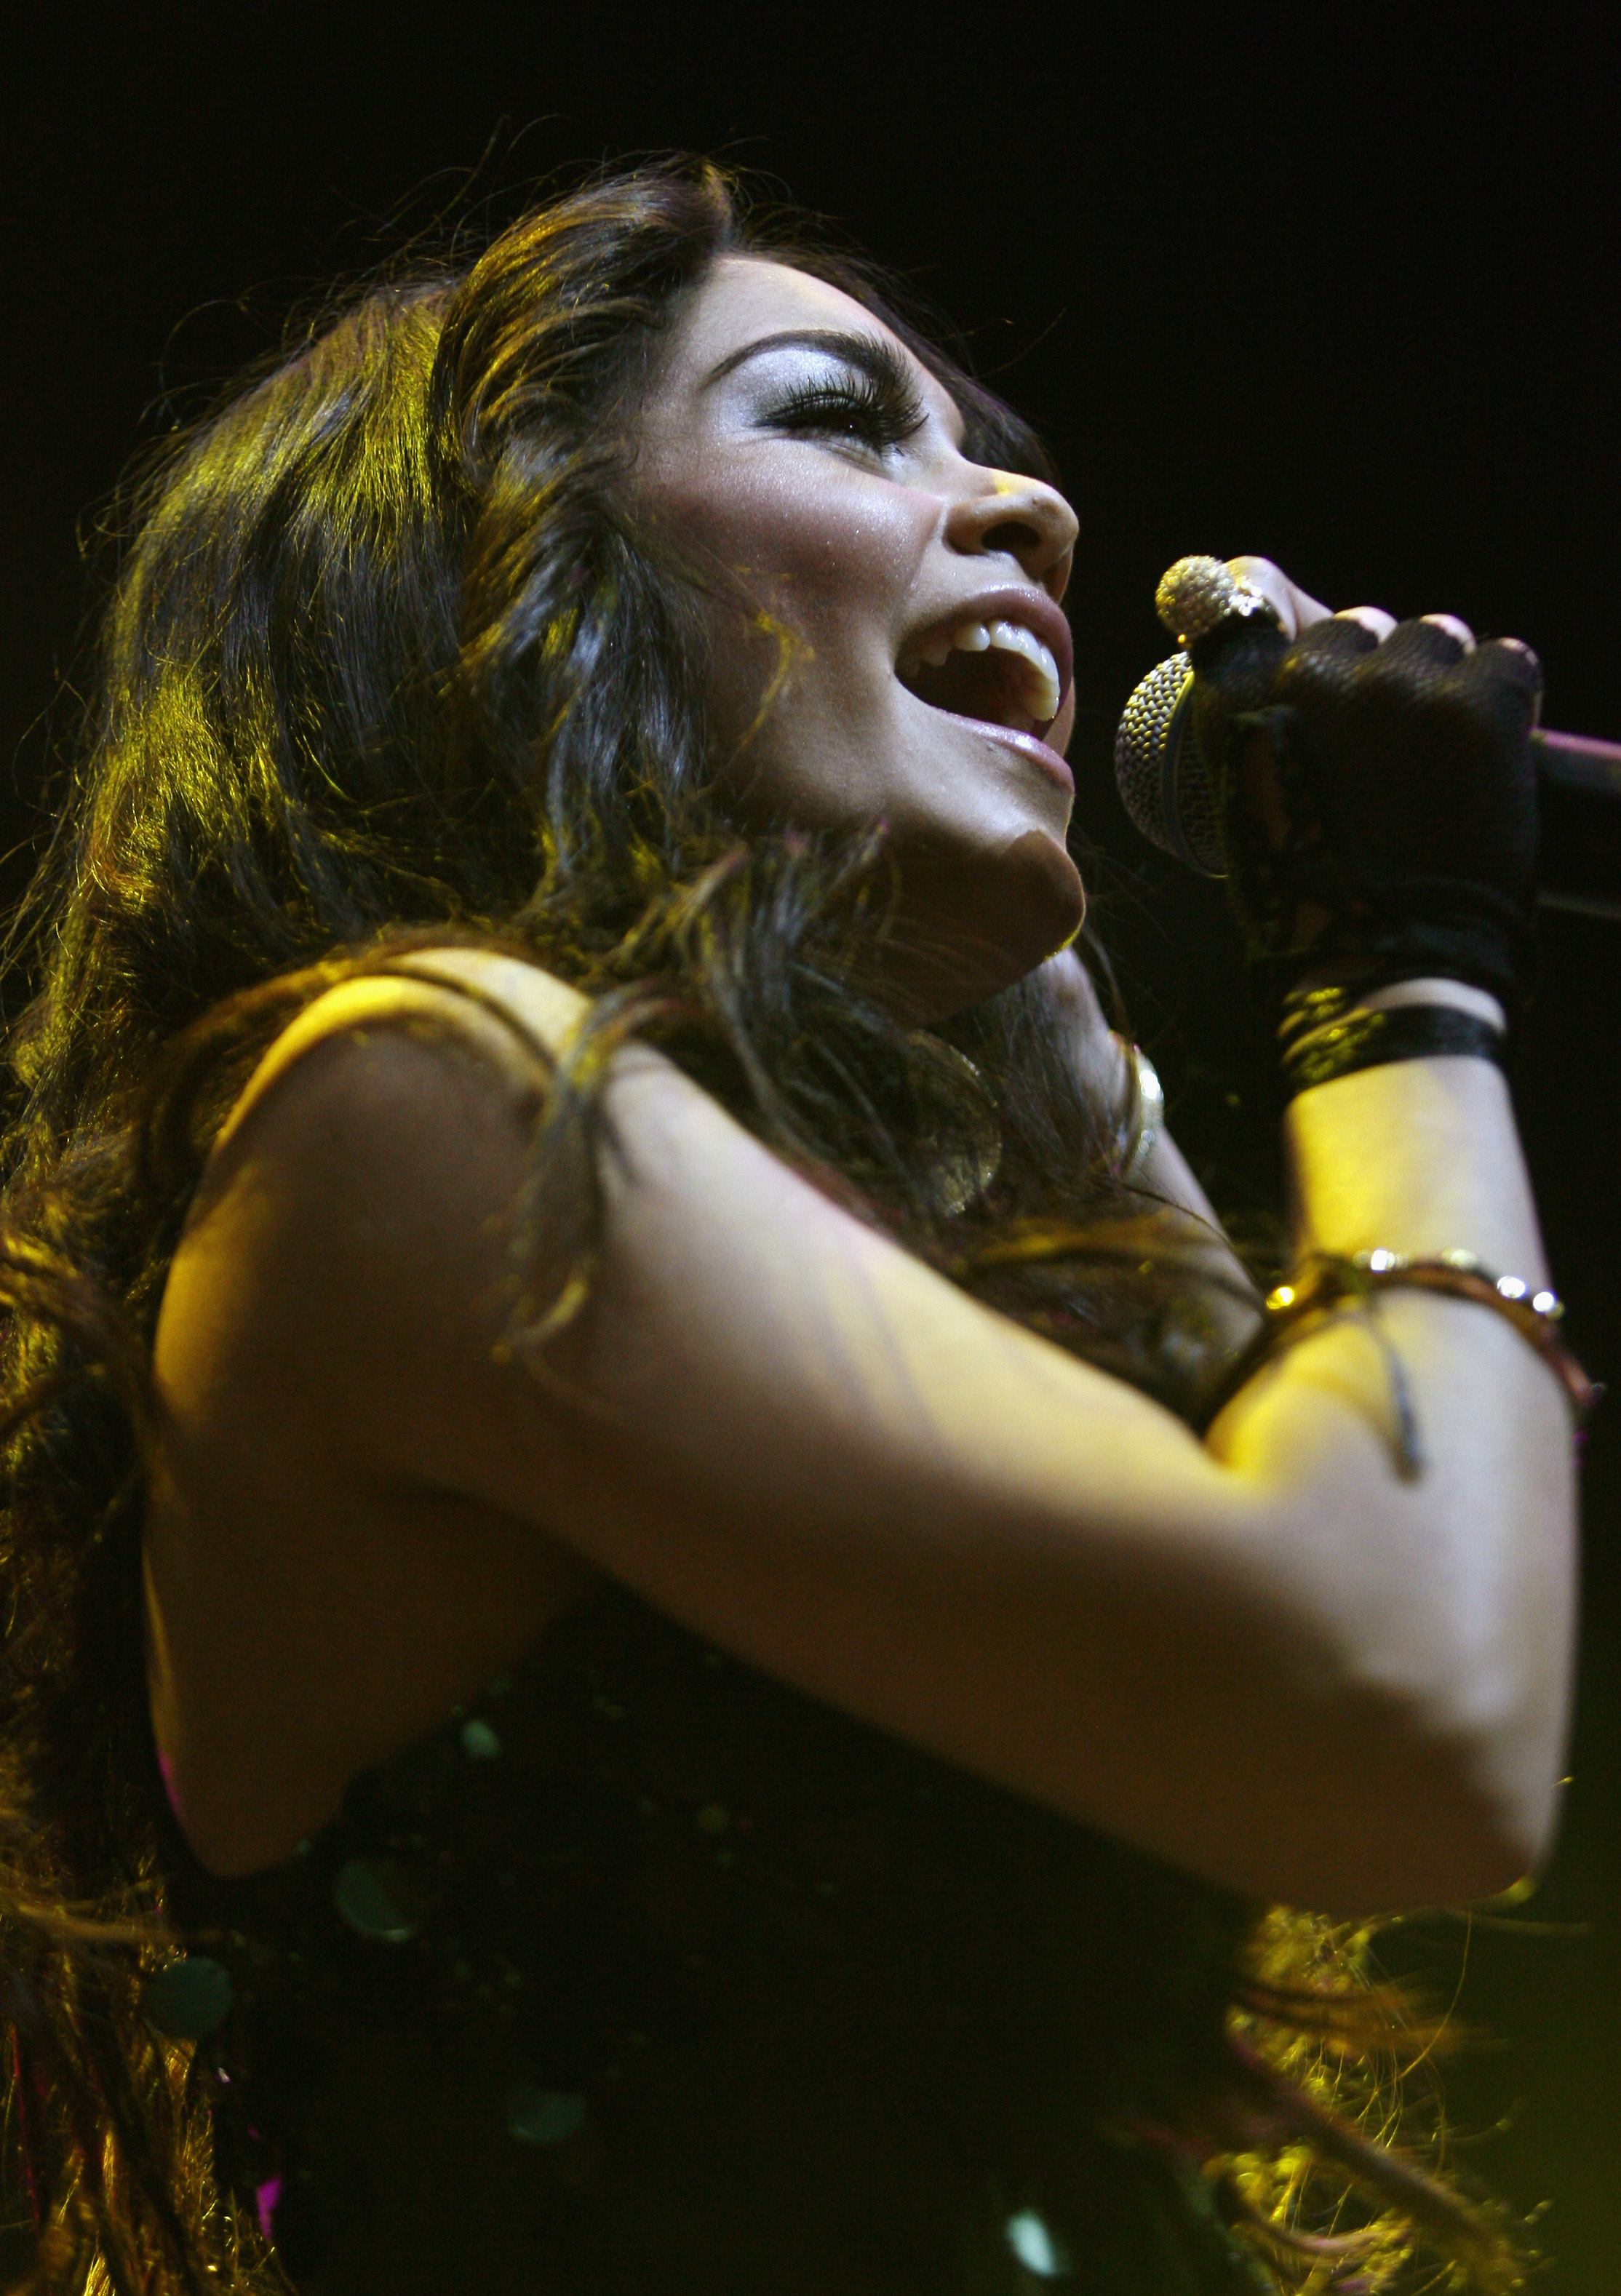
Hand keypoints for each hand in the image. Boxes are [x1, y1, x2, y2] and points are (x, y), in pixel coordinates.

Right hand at [1186, 558, 1541, 1020]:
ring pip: (1436, 635)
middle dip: (1376, 671)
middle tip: (1390, 746)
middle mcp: (1315, 681)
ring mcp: (1401, 690)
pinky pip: (1506, 659)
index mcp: (1242, 708)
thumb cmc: (1310, 911)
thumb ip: (1254, 735)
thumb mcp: (1252, 813)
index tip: (1273, 609)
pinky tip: (1493, 752)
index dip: (1263, 597)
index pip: (1246, 597)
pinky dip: (1505, 698)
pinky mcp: (1481, 707)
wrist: (1388, 969)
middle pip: (1360, 625)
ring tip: (1444, 757)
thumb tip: (1283, 667)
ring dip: (1443, 682)